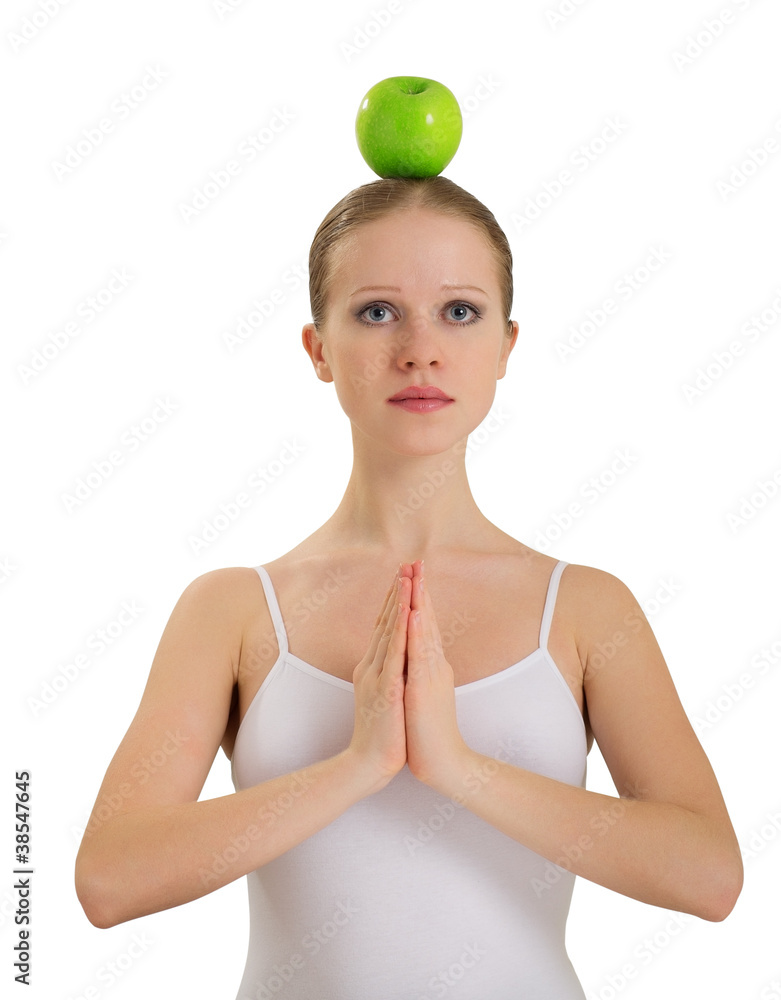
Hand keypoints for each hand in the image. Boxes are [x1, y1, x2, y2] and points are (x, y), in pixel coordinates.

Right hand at [347, 566, 409, 789]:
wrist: (371, 764)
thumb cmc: (385, 735)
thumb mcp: (387, 697)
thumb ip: (388, 675)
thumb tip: (395, 661)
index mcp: (376, 668)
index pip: (387, 626)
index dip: (396, 600)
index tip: (406, 576)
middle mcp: (373, 666)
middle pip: (387, 620)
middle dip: (398, 591)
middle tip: (408, 563)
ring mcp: (377, 676)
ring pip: (390, 630)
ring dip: (399, 601)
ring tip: (408, 576)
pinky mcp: (386, 688)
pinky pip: (395, 652)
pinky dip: (400, 629)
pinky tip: (406, 610)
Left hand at [404, 560, 469, 790]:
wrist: (442, 763)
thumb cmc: (428, 732)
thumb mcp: (420, 692)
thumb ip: (419, 671)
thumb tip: (413, 655)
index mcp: (430, 665)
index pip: (423, 625)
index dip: (419, 598)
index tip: (413, 573)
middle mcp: (434, 665)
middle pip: (427, 621)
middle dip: (420, 590)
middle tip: (416, 561)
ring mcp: (430, 676)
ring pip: (425, 632)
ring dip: (420, 603)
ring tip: (415, 577)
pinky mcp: (424, 689)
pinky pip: (420, 656)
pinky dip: (418, 632)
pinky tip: (415, 614)